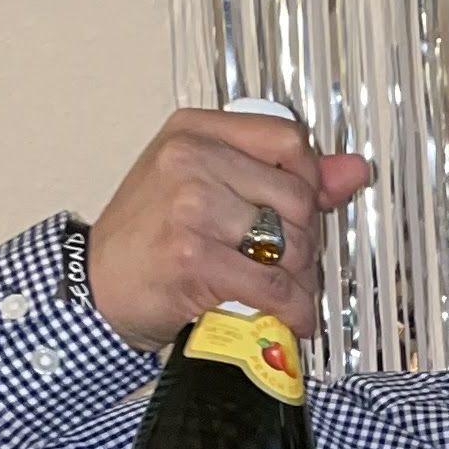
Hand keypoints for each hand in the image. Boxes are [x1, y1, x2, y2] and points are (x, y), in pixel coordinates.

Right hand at [85, 109, 374, 347]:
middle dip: (305, 239)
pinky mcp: (193, 257)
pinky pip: (273, 286)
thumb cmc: (148, 237)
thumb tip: (354, 170)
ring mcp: (190, 207)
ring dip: (299, 278)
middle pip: (296, 196)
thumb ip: (281, 176)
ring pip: (290, 243)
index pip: (288, 139)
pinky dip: (292, 310)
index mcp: (193, 131)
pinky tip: (290, 317)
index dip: (309, 180)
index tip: (303, 209)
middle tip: (290, 261)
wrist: (94, 285)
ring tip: (284, 288)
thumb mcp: (203, 187)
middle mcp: (190, 159)